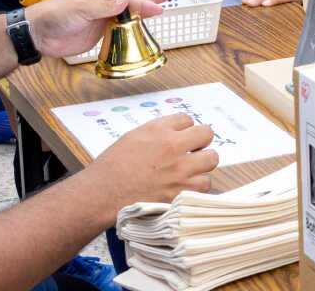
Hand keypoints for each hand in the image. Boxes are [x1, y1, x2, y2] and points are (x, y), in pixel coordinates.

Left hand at [26, 0, 169, 57]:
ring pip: (126, 18)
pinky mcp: (98, 35)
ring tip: (157, 12)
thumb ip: (104, 7)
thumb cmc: (53, 14)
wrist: (38, 35)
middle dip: (148, 1)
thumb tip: (125, 0)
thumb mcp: (80, 9)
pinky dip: (129, 32)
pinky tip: (138, 32)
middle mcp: (103, 7)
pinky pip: (118, 33)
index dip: (144, 2)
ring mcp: (101, 21)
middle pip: (130, 4)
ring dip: (142, 17)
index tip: (158, 6)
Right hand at [89, 113, 218, 206]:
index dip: (185, 129)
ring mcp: (180, 169)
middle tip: (193, 150)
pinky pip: (205, 184)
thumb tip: (174, 133)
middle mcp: (172, 146)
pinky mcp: (182, 191)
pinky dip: (198, 185)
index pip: (187, 119)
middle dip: (201, 142)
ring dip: (202, 164)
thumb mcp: (133, 137)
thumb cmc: (112, 167)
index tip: (181, 137)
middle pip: (206, 134)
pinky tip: (186, 185)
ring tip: (191, 170)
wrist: (102, 194)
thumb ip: (157, 133)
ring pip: (211, 160)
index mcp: (158, 129)